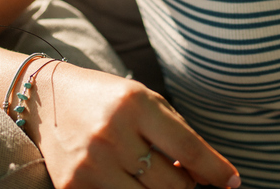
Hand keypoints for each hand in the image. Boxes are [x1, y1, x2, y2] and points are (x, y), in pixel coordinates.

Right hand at [26, 61, 240, 188]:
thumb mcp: (145, 101)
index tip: (233, 182)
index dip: (216, 170)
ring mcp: (91, 164)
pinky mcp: (73, 187)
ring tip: (156, 177)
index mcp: (135, 104)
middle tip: (183, 176)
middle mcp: (112, 134)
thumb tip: (207, 177)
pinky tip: (129, 180)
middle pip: (172, 184)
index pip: (188, 147)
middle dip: (186, 185)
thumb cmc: (107, 99)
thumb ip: (178, 134)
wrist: (47, 99)